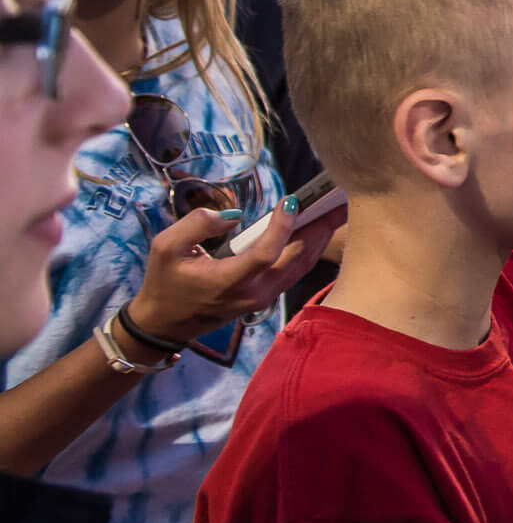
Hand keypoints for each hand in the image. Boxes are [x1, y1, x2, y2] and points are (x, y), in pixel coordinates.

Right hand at [128, 204, 340, 344]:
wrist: (164, 324)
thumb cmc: (164, 284)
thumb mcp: (165, 248)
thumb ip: (195, 224)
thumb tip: (232, 215)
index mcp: (228, 283)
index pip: (265, 254)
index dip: (281, 227)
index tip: (291, 201)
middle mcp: (253, 294)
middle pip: (297, 259)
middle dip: (319, 227)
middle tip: (338, 198)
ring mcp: (263, 298)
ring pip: (301, 266)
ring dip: (320, 236)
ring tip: (336, 208)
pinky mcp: (266, 296)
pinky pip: (295, 270)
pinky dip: (310, 247)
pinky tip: (318, 227)